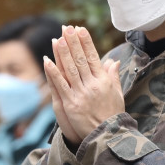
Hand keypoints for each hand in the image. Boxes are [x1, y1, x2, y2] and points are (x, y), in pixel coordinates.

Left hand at [44, 25, 123, 144]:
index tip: (80, 29)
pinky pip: (60, 85)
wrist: (107, 136)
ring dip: (63, 52)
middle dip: (73, 42)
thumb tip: (114, 61)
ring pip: (70, 69)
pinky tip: (47, 60)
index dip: (86, 42)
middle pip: (80, 59)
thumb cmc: (113, 116)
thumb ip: (113, 76)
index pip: (93, 56)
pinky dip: (53, 72)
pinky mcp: (70, 104)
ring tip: (58, 38)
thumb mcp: (117, 94)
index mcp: (103, 81)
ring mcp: (81, 94)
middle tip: (67, 27)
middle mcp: (92, 85)